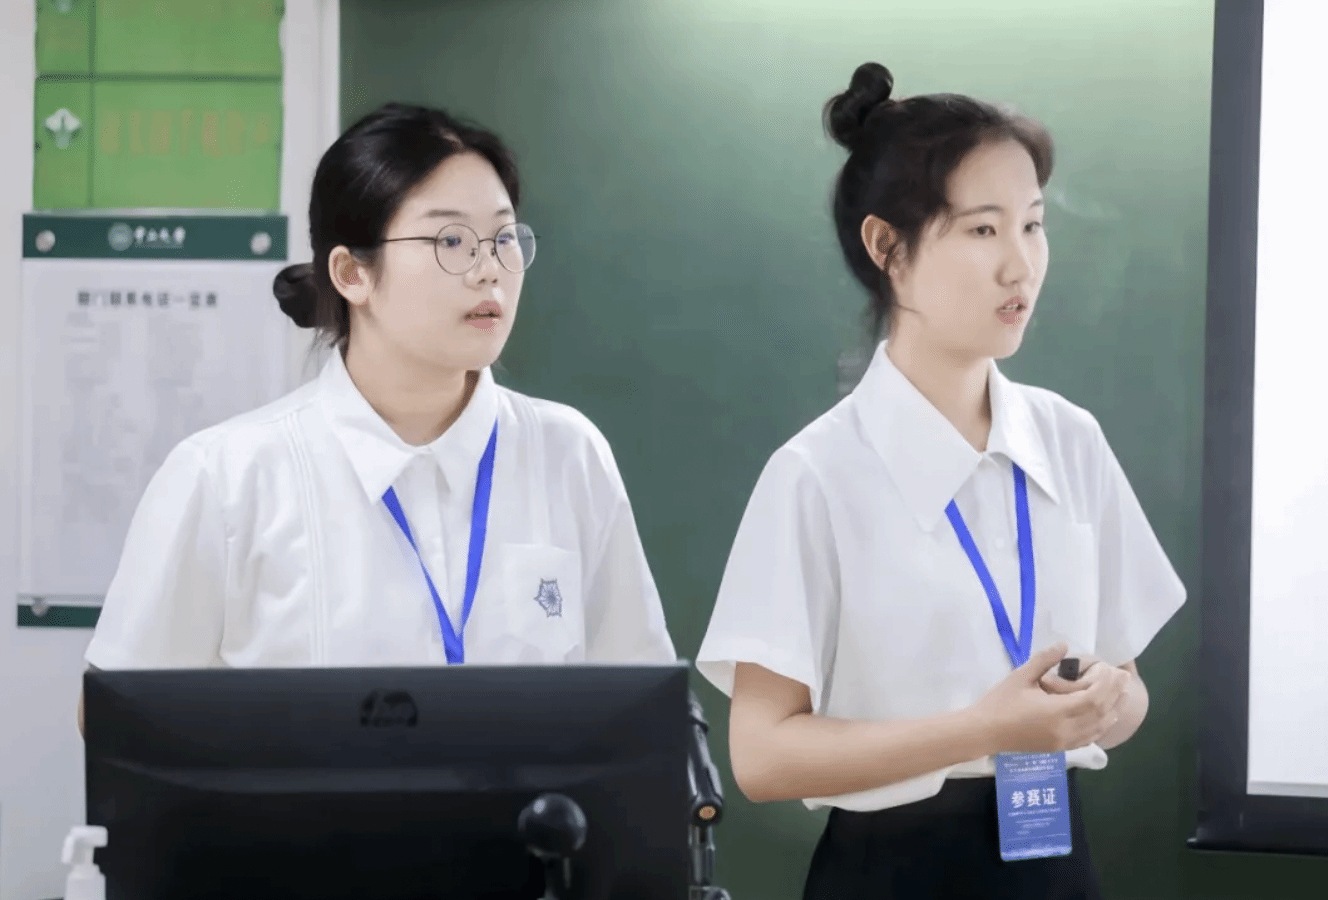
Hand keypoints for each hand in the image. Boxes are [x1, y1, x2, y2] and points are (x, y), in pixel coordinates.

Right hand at [970, 643, 1127, 754]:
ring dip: (1112, 711)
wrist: (984, 731)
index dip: (1108, 685)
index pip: (1093, 699)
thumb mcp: (1021, 676)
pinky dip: (1101, 726)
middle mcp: (1066, 730)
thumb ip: (1045, 660)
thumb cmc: (999, 702)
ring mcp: (1064, 742)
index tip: (1114, 670)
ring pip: (1098, 728)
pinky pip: (1088, 738)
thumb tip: (1065, 645)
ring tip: (1121, 696)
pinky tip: (1105, 718)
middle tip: (1125, 679)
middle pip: (1101, 714)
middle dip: (1115, 695)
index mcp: (1057, 712)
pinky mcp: (1059, 748)